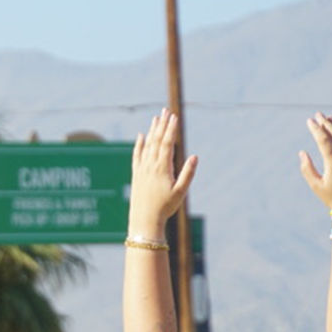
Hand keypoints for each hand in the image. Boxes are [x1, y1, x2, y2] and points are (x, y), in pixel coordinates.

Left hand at [127, 109, 197, 238]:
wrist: (144, 221)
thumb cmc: (165, 208)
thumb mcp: (180, 192)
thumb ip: (188, 174)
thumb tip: (195, 156)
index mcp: (162, 169)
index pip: (166, 144)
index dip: (170, 129)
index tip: (174, 116)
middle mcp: (150, 166)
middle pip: (156, 141)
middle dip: (162, 125)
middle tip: (166, 110)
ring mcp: (141, 170)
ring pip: (146, 146)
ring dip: (152, 131)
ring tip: (156, 118)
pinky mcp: (136, 175)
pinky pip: (137, 156)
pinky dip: (138, 145)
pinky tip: (141, 136)